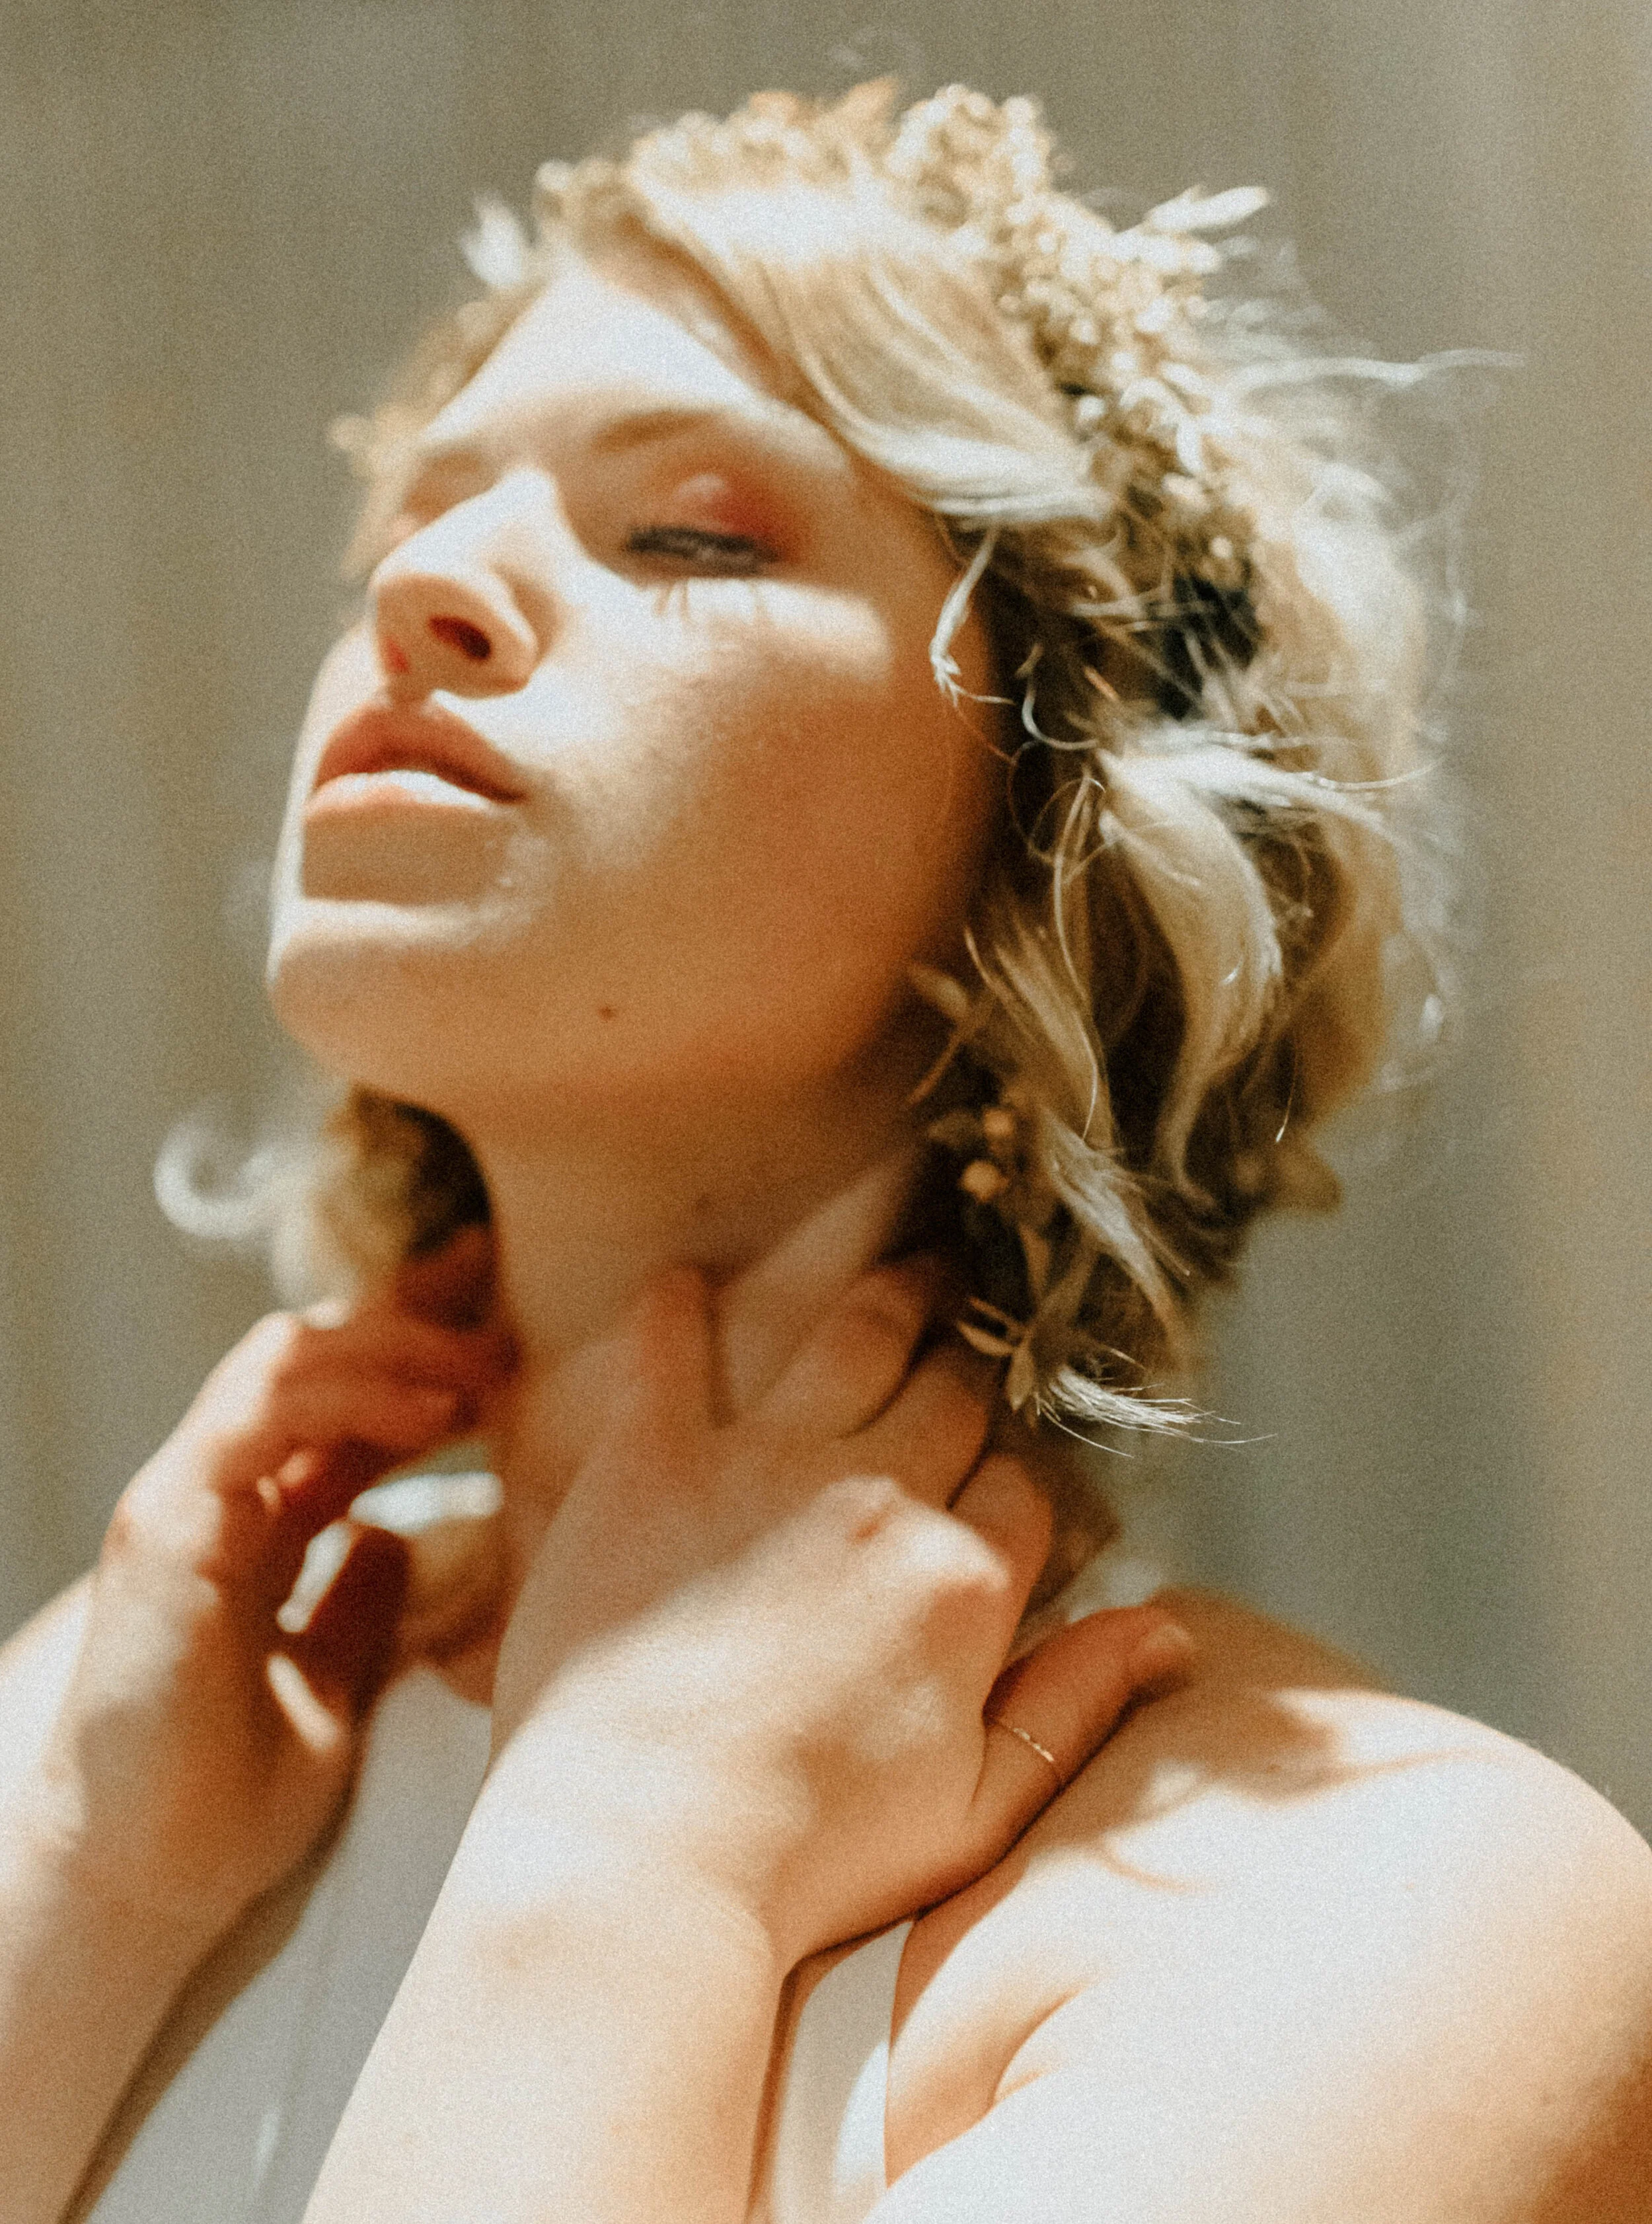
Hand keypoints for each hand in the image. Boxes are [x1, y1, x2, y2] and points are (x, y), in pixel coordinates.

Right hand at [28, 1227, 513, 1945]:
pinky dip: (347, 1399)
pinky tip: (427, 1416)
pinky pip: (257, 1417)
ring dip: (393, 1351)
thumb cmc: (225, 1795)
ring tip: (480, 1372)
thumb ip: (355, 1601)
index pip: (333, 1401)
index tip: (502, 1339)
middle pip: (312, 1358)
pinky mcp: (168, 1525)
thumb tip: (396, 1537)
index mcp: (253, 1523)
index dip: (415, 1358)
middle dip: (413, 1328)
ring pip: (284, 1362)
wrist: (146, 1880)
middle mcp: (216, 1495)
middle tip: (506, 1337)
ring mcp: (186, 1500)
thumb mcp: (328, 1677)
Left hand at [482, 1262, 1188, 1968]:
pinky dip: (678, 1308)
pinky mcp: (653, 1458)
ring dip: (889, 1298)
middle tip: (974, 1329)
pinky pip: (672, 1348)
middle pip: (952, 1393)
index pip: (1023, 1486)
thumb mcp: (976, 1811)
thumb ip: (1073, 1707)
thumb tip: (1170, 1627)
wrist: (638, 1862)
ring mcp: (763, 1465)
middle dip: (972, 1363)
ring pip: (854, 1335)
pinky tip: (683, 1284)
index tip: (1000, 1471)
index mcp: (962, 1582)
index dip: (1017, 1476)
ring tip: (905, 1274)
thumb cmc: (805, 1863)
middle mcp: (879, 1499)